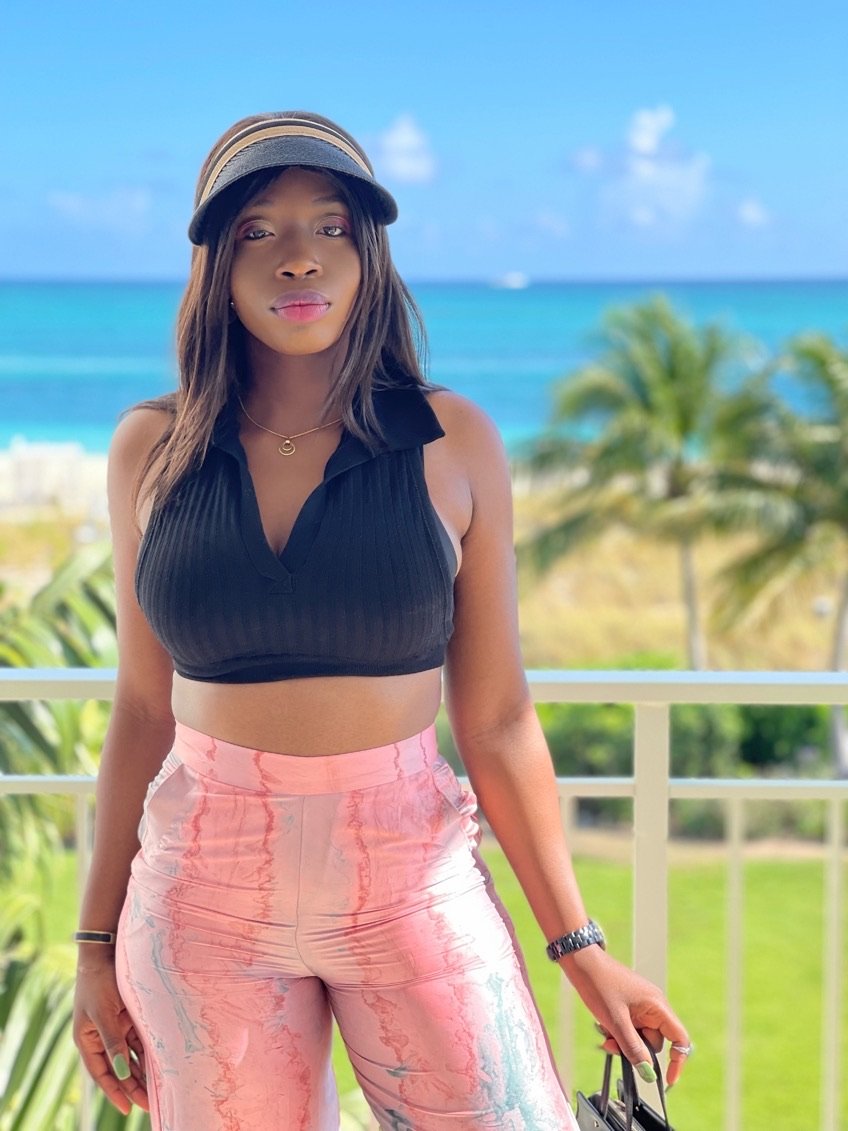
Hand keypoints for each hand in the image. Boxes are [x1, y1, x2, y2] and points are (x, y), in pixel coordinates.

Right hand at [72, 955, 149, 1115]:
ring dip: (142, 1071)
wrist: (105, 951)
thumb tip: (120, 1072)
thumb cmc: (98, 982)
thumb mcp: (103, 1013)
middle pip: (118, 1068)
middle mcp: (102, 1037)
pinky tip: (160, 1063)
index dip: (114, 1091)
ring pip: (130, 1056)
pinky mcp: (128, 1016)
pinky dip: (148, 1051)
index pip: (102, 1073)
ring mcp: (116, 1027)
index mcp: (87, 1040)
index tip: (128, 1108)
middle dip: (133, 1086)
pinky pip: (139, 1039)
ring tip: (159, 1089)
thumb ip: (112, 1042)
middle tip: (150, 1104)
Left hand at [560, 945, 690, 1086]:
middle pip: (654, 1041)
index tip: (667, 1080)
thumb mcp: (615, 1022)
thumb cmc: (599, 984)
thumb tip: (648, 1073)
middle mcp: (653, 1006)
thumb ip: (633, 1049)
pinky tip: (603, 1027)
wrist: (580, 962)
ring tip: (604, 1033)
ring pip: (639, 1037)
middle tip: (612, 1046)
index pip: (679, 1038)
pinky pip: (629, 1028)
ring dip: (623, 1041)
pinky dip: (618, 1032)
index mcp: (657, 1006)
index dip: (677, 1060)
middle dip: (635, 1049)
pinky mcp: (628, 1006)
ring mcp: (641, 1006)